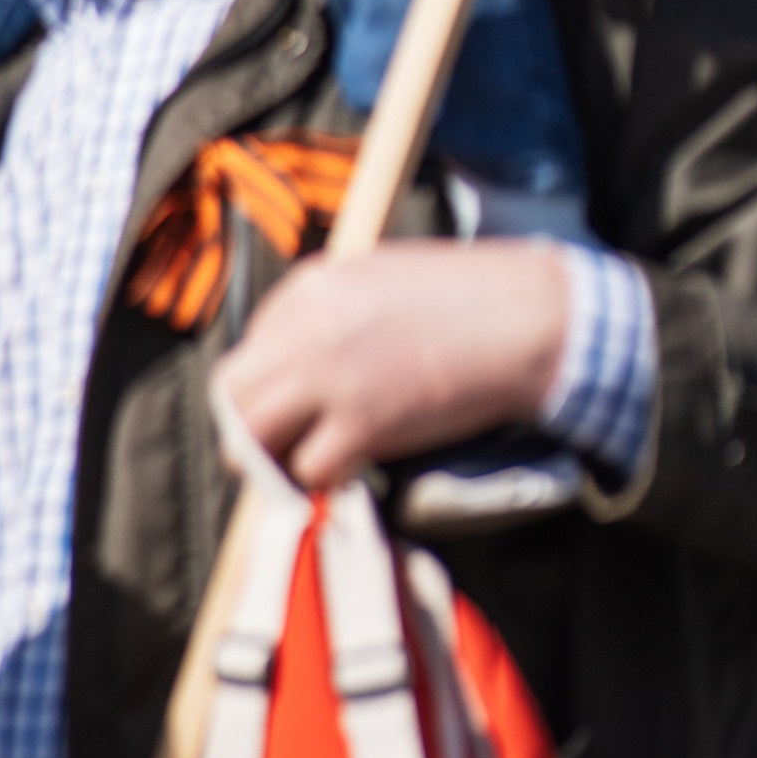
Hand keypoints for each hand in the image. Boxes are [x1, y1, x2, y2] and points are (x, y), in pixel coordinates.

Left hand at [221, 241, 572, 491]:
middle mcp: (305, 330)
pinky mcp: (362, 424)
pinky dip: (325, 480)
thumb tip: (301, 359)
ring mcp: (329, 378)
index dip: (269, 382)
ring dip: (272, 459)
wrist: (524, 318)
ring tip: (305, 466)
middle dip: (246, 427)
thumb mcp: (379, 277)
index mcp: (310, 286)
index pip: (250, 346)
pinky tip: (353, 470)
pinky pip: (310, 469)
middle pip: (232, 392)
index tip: (293, 403)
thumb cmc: (468, 297)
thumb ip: (331, 312)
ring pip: (250, 437)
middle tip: (275, 449)